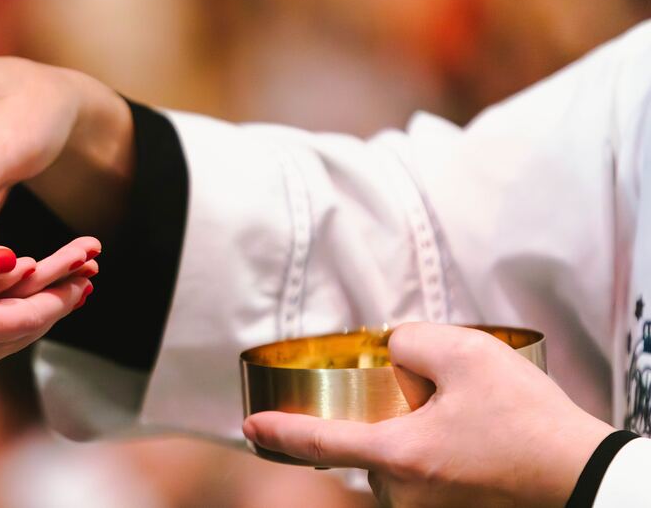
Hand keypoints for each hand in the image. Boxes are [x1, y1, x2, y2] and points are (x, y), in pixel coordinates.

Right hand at [0, 241, 96, 394]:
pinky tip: (4, 296)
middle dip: (61, 293)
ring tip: (61, 279)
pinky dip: (4, 308)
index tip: (90, 268)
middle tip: (90, 267)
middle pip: (27, 321)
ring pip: (6, 327)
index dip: (63, 290)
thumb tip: (16, 261)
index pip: (31, 313)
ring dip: (37, 300)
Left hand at [242, 323, 614, 507]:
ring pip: (398, 462)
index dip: (279, 433)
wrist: (585, 477)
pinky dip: (436, 452)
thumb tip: (396, 352)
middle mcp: (405, 493)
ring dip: (417, 435)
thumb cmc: (529, 423)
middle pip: (369, 445)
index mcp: (399, 457)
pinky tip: (475, 437)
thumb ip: (412, 342)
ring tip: (472, 421)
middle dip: (392, 416)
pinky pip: (425, 477)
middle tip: (444, 399)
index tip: (249, 427)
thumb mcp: (467, 355)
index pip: (319, 443)